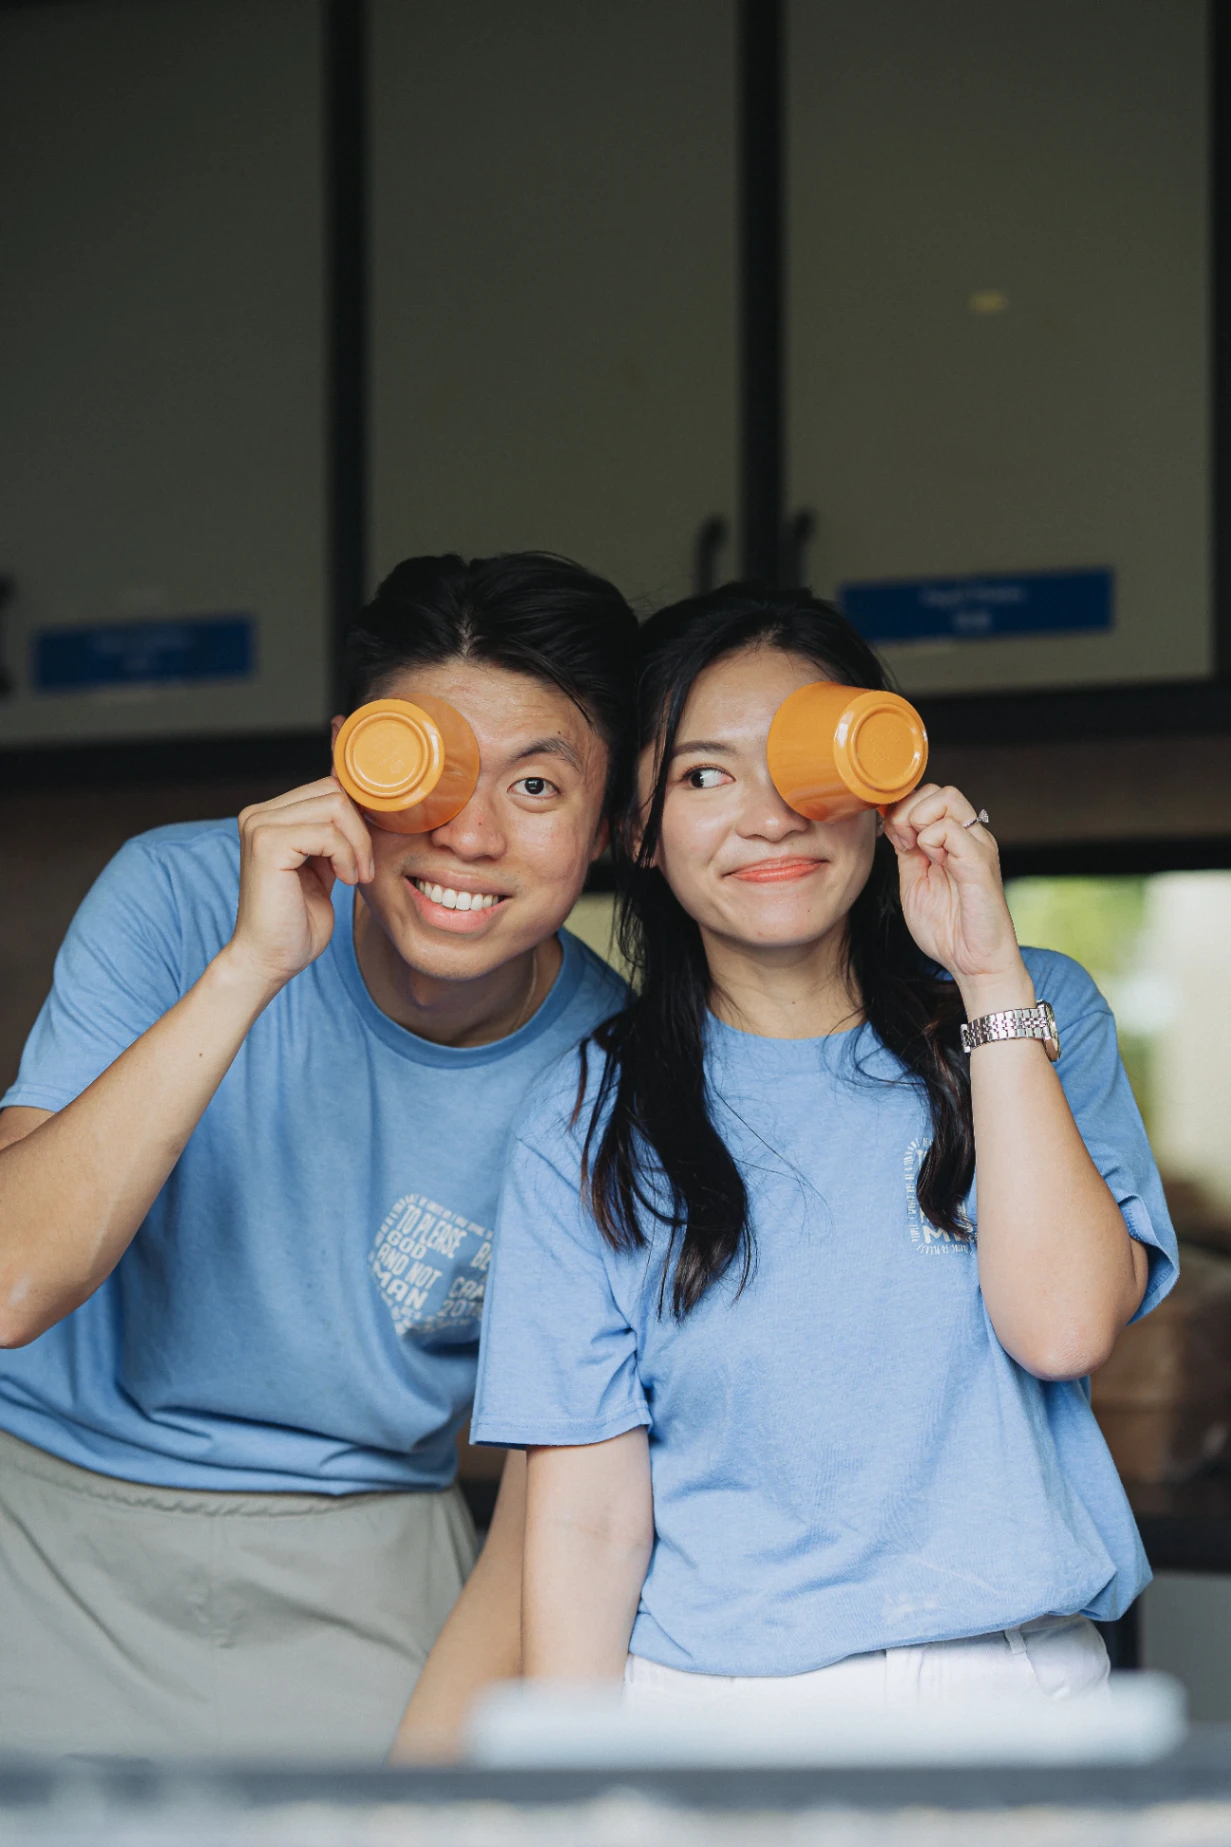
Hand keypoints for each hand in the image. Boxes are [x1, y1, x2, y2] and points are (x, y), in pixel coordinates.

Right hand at [224, 778, 374, 992]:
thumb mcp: (322, 866)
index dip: (358, 817)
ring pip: (335, 807)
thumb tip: (362, 803)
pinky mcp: (267, 845)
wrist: (269, 959)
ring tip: (354, 876)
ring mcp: (259, 826)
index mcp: (269, 816)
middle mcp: (258, 814)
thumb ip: (333, 835)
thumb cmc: (296, 922)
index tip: (365, 853)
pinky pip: (328, 833)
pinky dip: (346, 857)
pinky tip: (344, 880)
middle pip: (334, 791)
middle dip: (361, 830)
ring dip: (357, 845)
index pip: (328, 787)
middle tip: (363, 869)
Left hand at [881, 784, 1032, 1012]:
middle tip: (903, 843)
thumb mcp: (914, 882)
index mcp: (954, 841)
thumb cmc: (948, 929)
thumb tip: (891, 822)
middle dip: (908, 811)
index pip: (928, 797)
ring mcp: (977, 846)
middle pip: (939, 790)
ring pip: (947, 798)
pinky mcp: (980, 862)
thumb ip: (906, 851)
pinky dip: (931, 841)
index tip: (894, 840)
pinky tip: (932, 863)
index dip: (903, 810)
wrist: (973, 963)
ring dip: (919, 821)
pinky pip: (952, 829)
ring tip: (919, 853)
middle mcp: (969, 837)